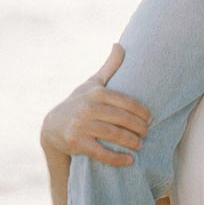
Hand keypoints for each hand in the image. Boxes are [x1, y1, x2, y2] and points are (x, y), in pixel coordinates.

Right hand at [40, 44, 150, 166]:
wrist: (53, 126)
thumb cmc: (79, 102)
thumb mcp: (92, 83)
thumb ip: (109, 67)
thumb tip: (120, 44)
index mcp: (96, 92)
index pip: (126, 102)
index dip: (141, 111)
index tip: (150, 118)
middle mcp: (88, 107)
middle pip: (122, 119)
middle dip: (139, 127)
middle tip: (147, 132)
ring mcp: (82, 125)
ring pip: (114, 135)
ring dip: (131, 142)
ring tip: (140, 144)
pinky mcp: (77, 142)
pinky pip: (101, 152)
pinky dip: (117, 158)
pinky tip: (129, 160)